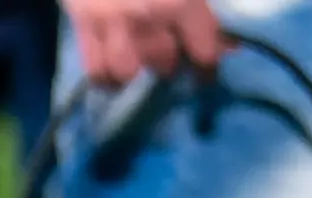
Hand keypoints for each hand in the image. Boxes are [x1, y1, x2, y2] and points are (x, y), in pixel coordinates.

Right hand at [65, 0, 220, 85]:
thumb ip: (205, 3)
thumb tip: (230, 39)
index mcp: (181, 1)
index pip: (203, 50)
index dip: (208, 66)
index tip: (207, 72)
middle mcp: (148, 20)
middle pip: (165, 63)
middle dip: (172, 64)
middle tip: (174, 59)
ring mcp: (111, 26)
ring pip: (127, 72)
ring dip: (137, 72)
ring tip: (141, 65)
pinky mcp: (82, 27)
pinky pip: (94, 68)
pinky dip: (106, 76)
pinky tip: (113, 73)